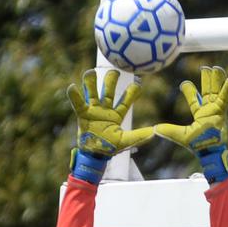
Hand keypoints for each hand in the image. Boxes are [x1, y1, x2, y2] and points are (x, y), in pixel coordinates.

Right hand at [67, 69, 153, 183]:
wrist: (94, 154)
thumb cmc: (110, 147)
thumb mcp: (126, 141)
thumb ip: (139, 135)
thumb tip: (155, 132)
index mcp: (117, 114)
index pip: (125, 100)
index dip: (131, 92)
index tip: (137, 84)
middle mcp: (105, 109)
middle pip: (108, 90)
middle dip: (111, 79)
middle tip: (116, 71)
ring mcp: (93, 110)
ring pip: (92, 92)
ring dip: (91, 82)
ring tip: (90, 72)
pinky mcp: (82, 114)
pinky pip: (78, 103)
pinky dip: (74, 95)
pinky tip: (72, 86)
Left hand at [155, 66, 227, 183]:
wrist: (209, 151)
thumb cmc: (198, 145)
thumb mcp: (180, 135)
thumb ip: (169, 130)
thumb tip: (154, 128)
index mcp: (200, 115)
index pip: (194, 100)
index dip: (189, 91)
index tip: (184, 83)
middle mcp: (209, 111)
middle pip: (208, 92)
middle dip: (207, 80)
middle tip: (205, 67)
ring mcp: (216, 111)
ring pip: (217, 92)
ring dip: (217, 80)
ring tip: (217, 68)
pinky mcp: (222, 113)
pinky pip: (226, 100)